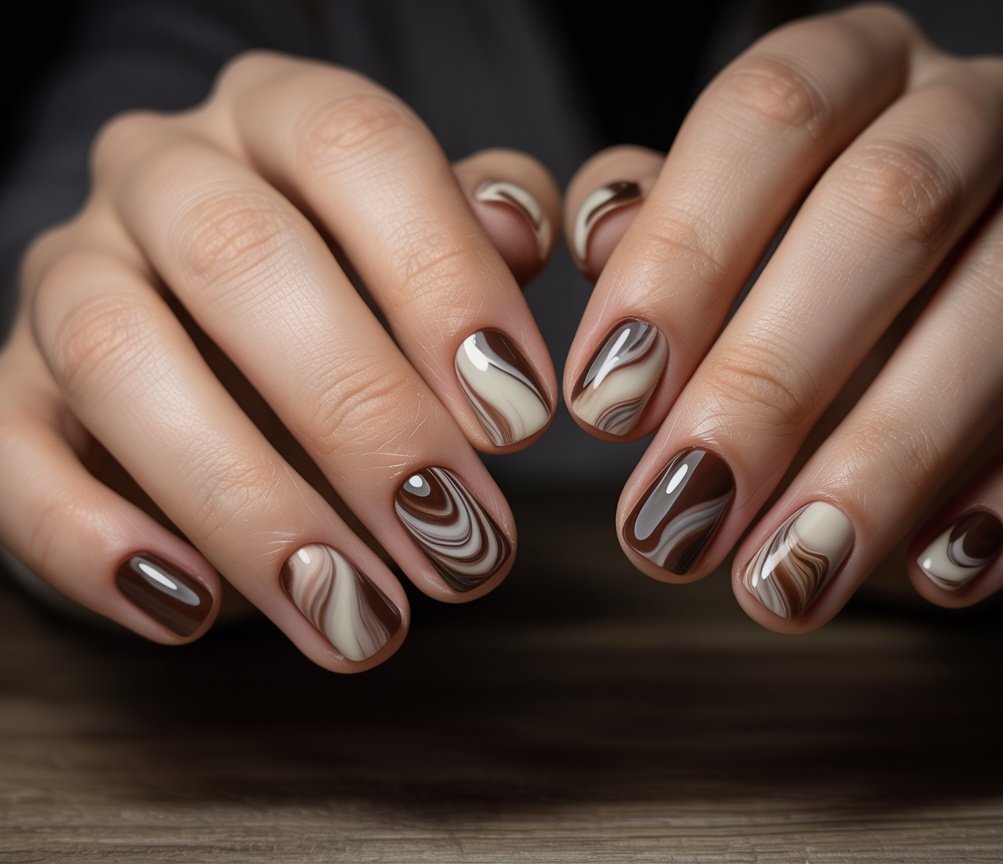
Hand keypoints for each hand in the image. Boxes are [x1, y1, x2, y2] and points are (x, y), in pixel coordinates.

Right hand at [0, 52, 559, 669]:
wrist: (215, 325)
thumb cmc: (356, 281)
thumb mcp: (433, 239)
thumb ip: (488, 230)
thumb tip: (520, 232)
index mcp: (280, 114)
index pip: (357, 146)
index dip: (444, 278)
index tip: (520, 419)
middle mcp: (161, 172)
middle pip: (240, 259)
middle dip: (364, 418)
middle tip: (462, 547)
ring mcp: (69, 271)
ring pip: (120, 358)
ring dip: (250, 505)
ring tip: (358, 615)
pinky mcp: (10, 384)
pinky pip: (13, 452)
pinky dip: (93, 541)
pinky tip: (193, 610)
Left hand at [562, 4, 1002, 628]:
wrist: (936, 262)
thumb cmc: (782, 243)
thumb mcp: (700, 216)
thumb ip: (643, 221)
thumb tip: (597, 235)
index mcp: (854, 64)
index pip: (770, 116)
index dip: (681, 260)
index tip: (605, 405)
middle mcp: (976, 113)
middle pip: (889, 212)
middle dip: (770, 383)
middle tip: (676, 522)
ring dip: (888, 462)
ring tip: (783, 581)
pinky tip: (933, 573)